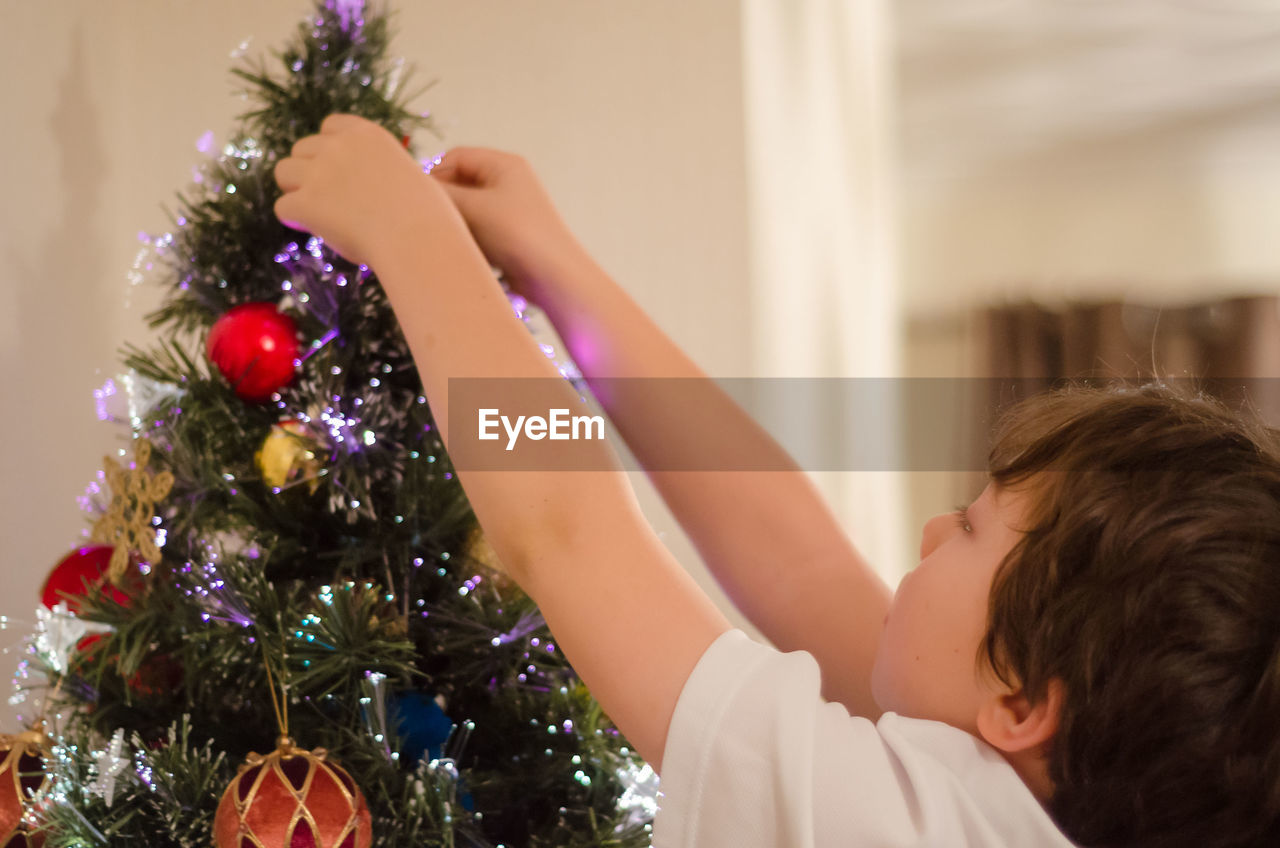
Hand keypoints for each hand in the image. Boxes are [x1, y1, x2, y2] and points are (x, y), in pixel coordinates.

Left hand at [273, 113, 445, 267]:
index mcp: (367, 135)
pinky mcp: (306, 201)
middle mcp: (339, 146)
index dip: (329, 150)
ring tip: (319, 214)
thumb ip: (378, 169)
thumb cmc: (426, 216)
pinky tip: (315, 229)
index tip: (339, 173)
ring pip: (283, 173)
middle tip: (330, 200)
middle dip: (309, 171)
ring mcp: (319, 172)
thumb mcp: (406, 174)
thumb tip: (362, 188)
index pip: (329, 126)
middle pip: (300, 149)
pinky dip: (296, 220)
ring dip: (297, 191)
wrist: (419, 238)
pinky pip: (283, 208)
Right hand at [428, 147, 582, 298]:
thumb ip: (440, 194)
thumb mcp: (473, 208)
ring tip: (448, 237)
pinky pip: (477, 228)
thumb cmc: (516, 233)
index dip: (434, 175)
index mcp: (504, 164)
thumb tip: (412, 189)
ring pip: (467, 208)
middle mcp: (508, 182)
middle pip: (460, 182)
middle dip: (444, 201)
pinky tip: (464, 251)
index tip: (418, 200)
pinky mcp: (508, 234)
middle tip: (429, 220)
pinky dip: (467, 237)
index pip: (455, 157)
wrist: (552, 276)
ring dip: (455, 222)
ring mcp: (509, 209)